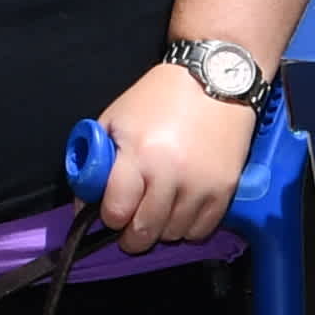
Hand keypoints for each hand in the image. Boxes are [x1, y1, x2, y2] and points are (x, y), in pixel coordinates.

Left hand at [93, 64, 257, 247]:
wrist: (215, 78)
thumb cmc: (158, 98)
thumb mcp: (115, 119)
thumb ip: (98, 161)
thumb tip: (88, 203)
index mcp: (138, 154)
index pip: (116, 211)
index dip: (108, 217)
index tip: (111, 211)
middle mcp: (170, 174)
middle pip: (144, 231)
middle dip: (130, 235)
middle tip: (129, 225)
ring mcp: (201, 184)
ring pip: (173, 235)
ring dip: (160, 229)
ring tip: (158, 210)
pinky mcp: (225, 189)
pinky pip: (201, 231)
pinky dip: (187, 227)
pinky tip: (181, 210)